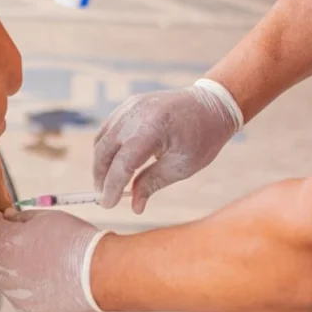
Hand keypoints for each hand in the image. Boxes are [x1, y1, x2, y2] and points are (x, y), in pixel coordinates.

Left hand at [0, 209, 104, 311]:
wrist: (97, 273)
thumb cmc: (72, 238)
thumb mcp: (43, 217)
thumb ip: (19, 219)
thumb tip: (9, 220)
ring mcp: (9, 290)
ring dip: (2, 266)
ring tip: (27, 258)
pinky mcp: (24, 306)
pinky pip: (15, 292)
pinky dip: (21, 283)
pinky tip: (43, 276)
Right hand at [93, 81, 242, 212]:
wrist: (212, 105)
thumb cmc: (202, 138)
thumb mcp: (182, 166)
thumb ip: (153, 183)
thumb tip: (134, 207)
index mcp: (153, 129)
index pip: (123, 163)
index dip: (112, 186)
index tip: (108, 204)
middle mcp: (136, 114)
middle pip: (104, 150)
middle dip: (100, 177)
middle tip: (103, 197)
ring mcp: (130, 107)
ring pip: (101, 139)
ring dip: (100, 163)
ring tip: (106, 183)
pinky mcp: (128, 105)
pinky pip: (107, 129)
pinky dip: (105, 148)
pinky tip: (111, 163)